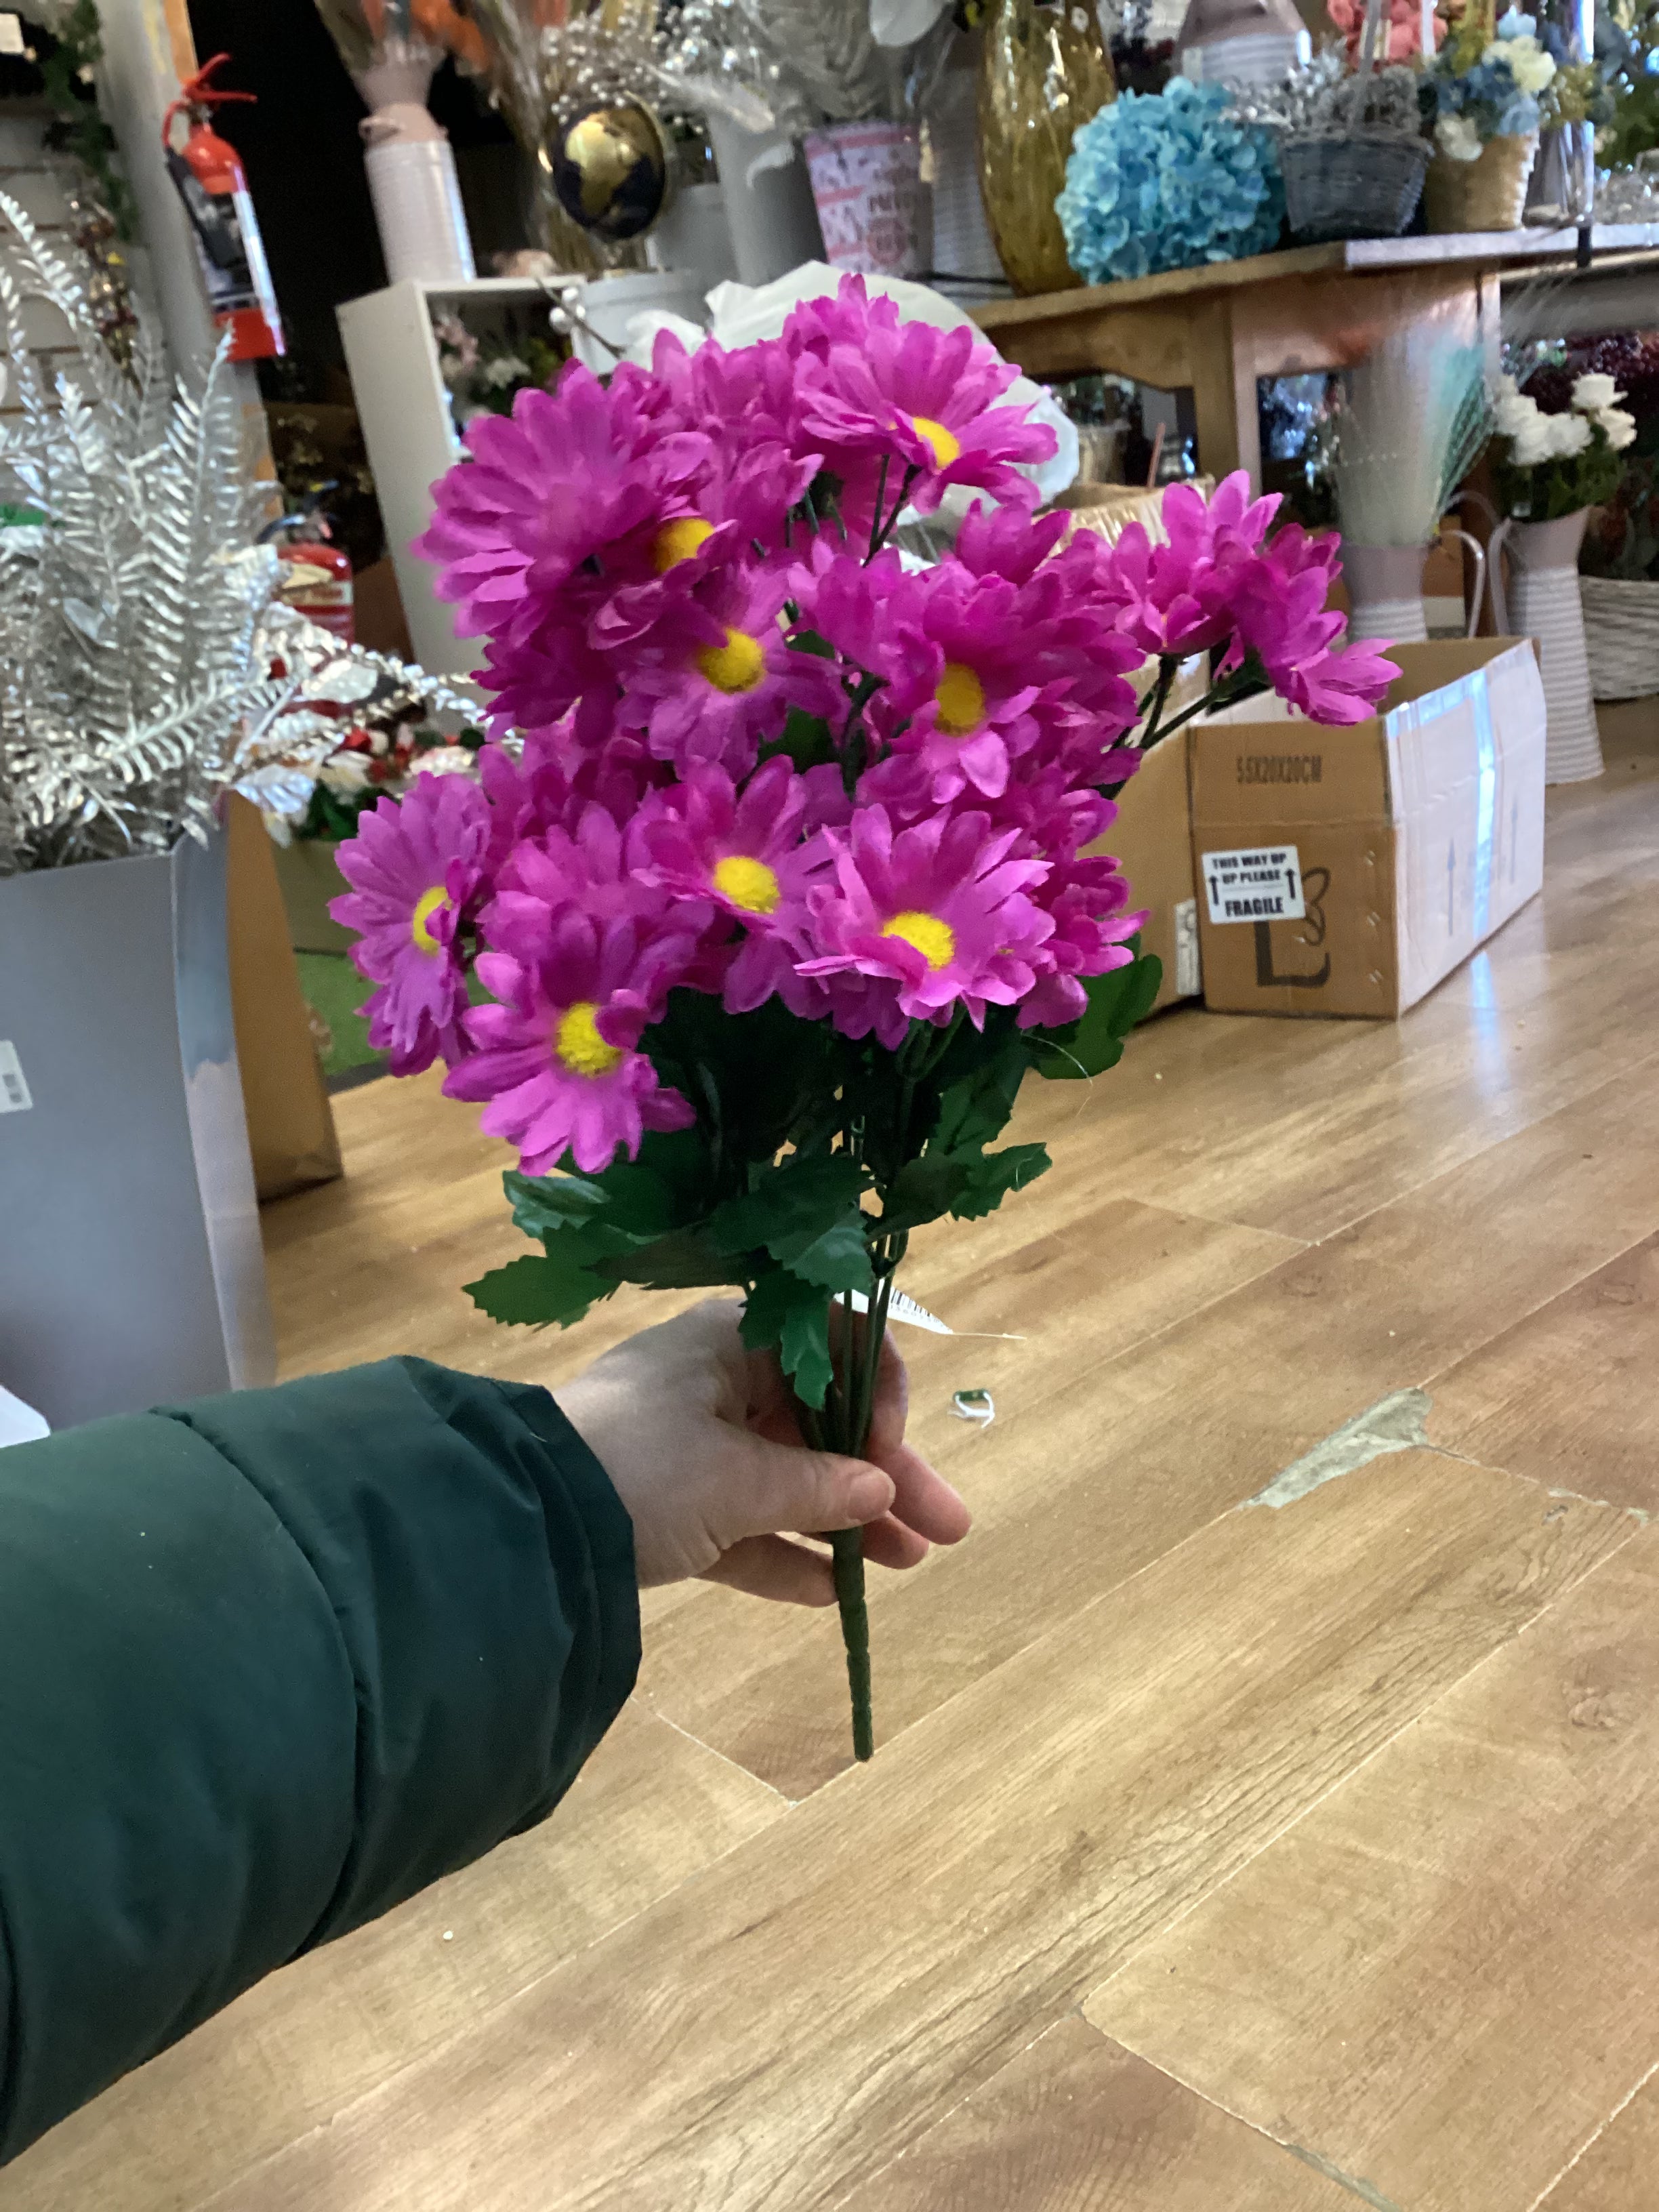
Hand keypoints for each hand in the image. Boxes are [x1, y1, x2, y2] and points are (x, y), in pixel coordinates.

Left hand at [556, 1299, 970, 1605]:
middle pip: (821, 1423)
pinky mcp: (670, 1511)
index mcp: (733, 1342)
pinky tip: (838, 1595)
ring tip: (912, 1565)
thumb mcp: (737, 1477)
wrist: (523, 1522)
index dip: (877, 1391)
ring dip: (849, 1520)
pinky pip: (746, 1527)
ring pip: (789, 1479)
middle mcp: (717, 1384)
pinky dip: (788, 1554)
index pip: (832, 1342)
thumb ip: (817, 1486)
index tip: (887, 1447)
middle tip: (949, 1526)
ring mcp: (692, 1449)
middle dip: (886, 1475)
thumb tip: (880, 1489)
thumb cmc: (640, 1464)